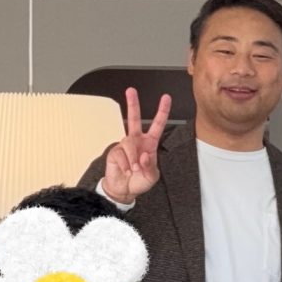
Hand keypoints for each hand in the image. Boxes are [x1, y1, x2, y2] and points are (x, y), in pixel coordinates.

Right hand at [100, 88, 171, 203]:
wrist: (124, 190)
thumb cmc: (139, 181)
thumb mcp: (152, 176)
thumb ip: (150, 166)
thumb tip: (144, 155)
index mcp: (149, 143)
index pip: (157, 124)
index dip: (162, 111)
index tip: (166, 98)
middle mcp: (137, 141)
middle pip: (134, 118)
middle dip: (133, 104)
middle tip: (130, 91)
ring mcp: (125, 145)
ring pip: (129, 143)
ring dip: (134, 159)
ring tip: (134, 169)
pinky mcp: (115, 152)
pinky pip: (121, 154)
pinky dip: (126, 165)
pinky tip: (126, 170)